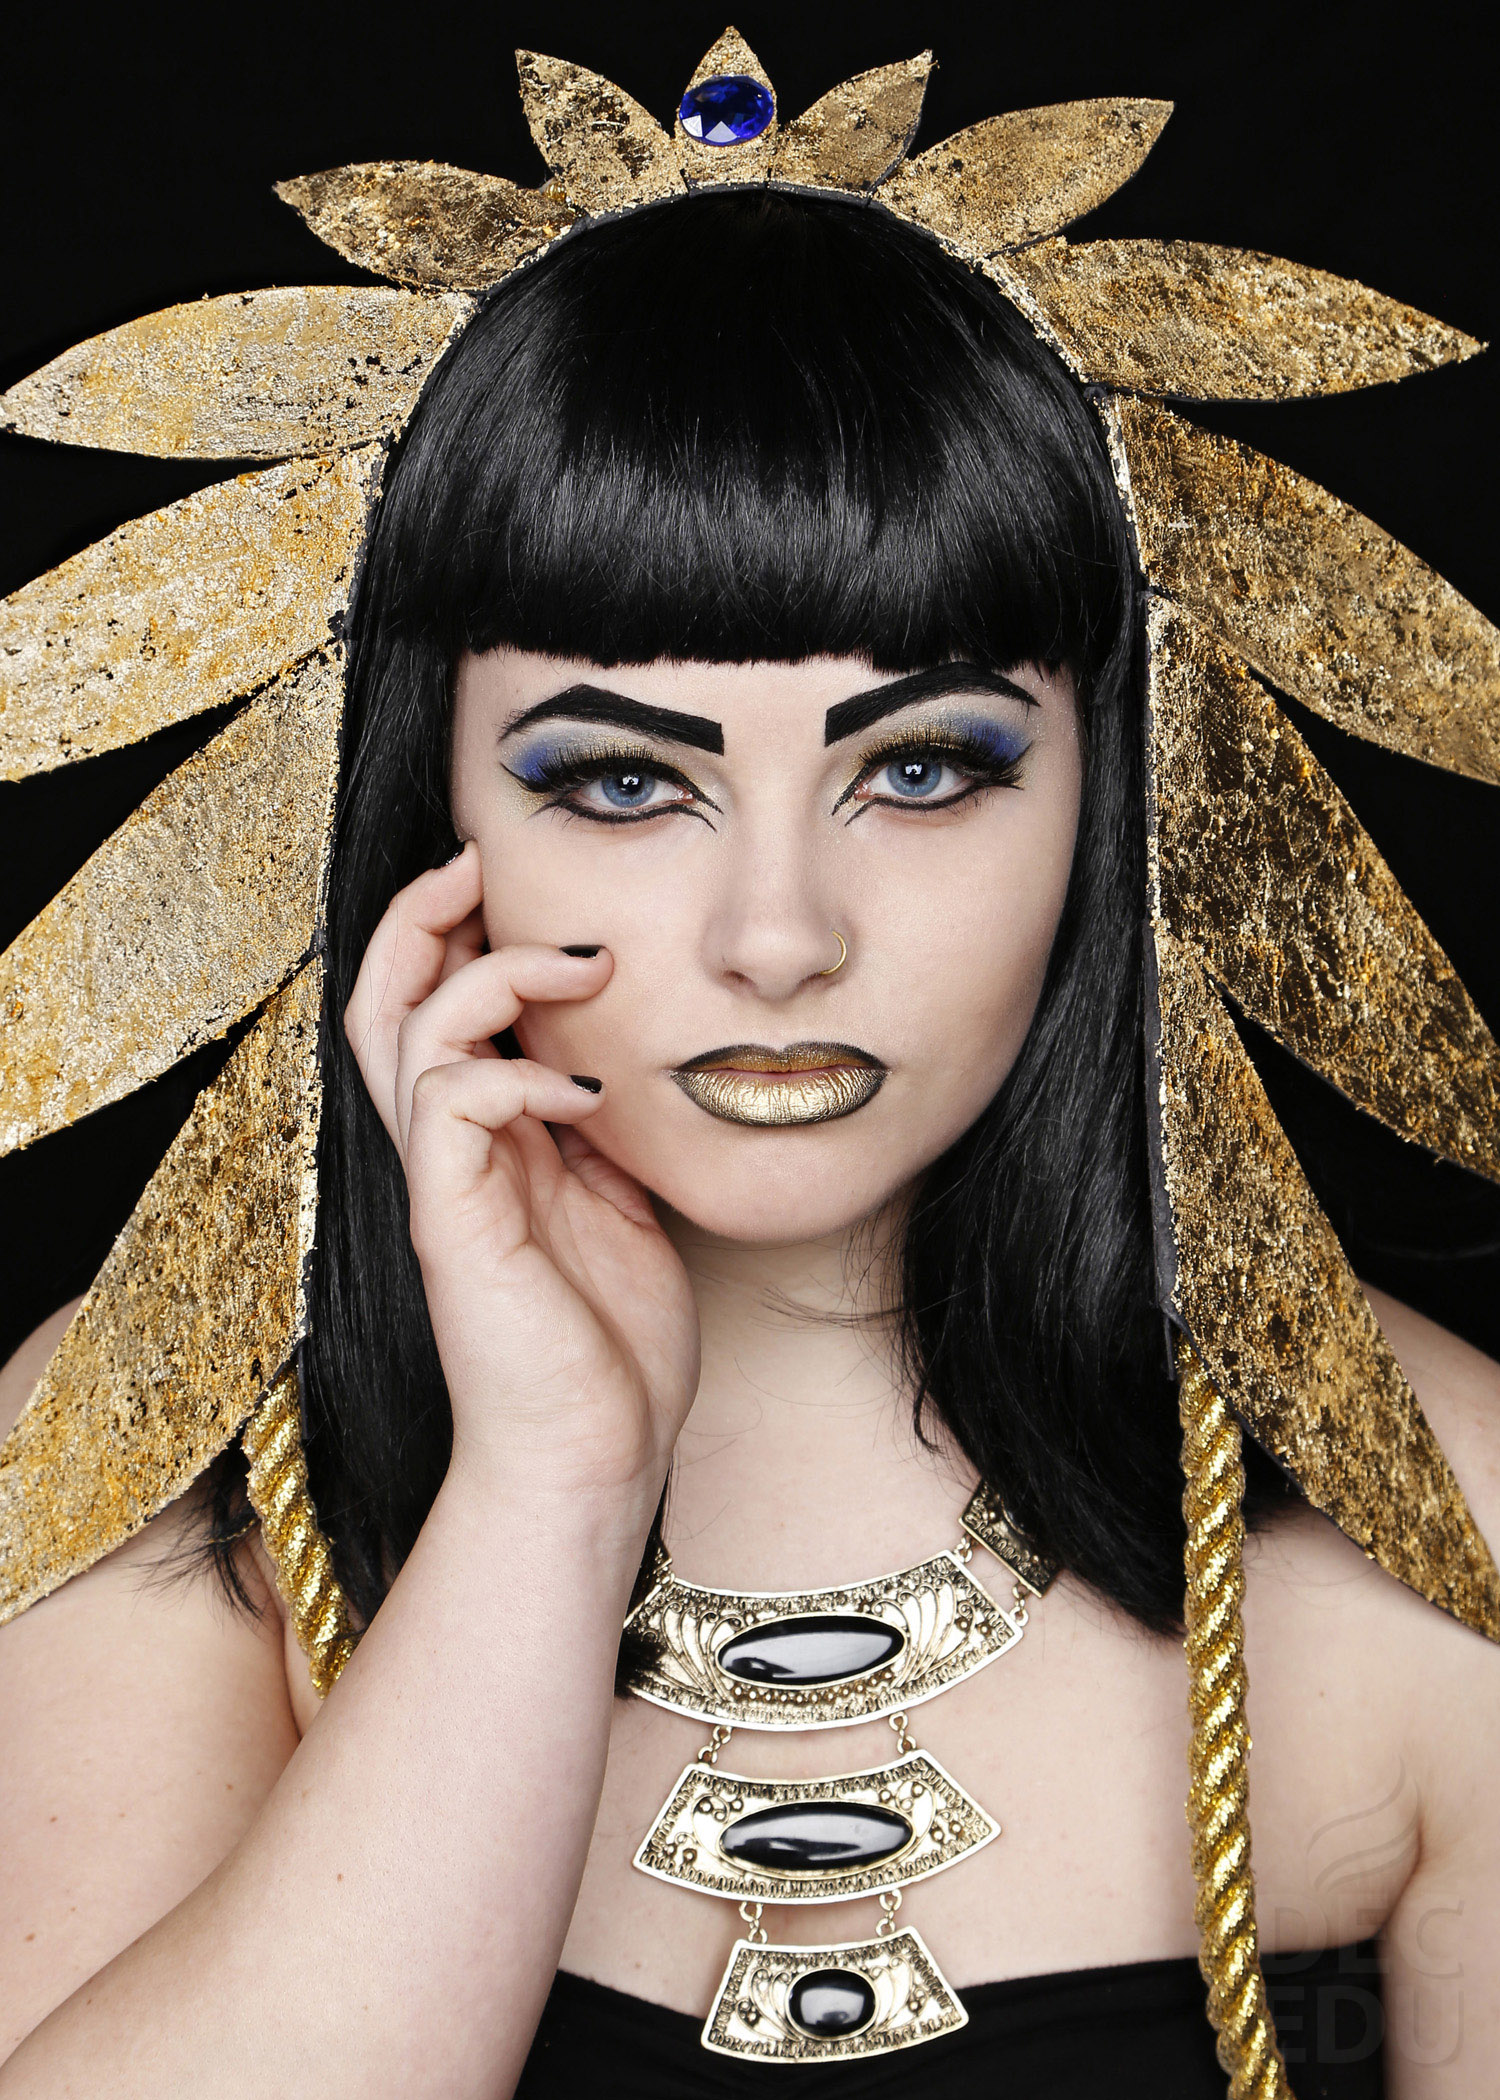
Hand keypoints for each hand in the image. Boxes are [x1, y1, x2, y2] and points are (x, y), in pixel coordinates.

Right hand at [344, 844, 699, 1515]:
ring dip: (490, 973)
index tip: (513, 883)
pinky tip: (585, 1097)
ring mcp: (443, 1186)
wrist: (593, 1460)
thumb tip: (621, 1064)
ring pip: (406, 1029)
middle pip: (382, 998)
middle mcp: (445, 1155)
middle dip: (421, 916)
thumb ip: (600, 1137)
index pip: (431, 1010)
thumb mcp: (621, 1209)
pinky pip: (452, 1104)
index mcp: (481, 1145)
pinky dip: (516, 1073)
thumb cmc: (609, 1348)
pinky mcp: (453, 1223)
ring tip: (580, 965)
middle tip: (479, 860)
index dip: (453, 936)